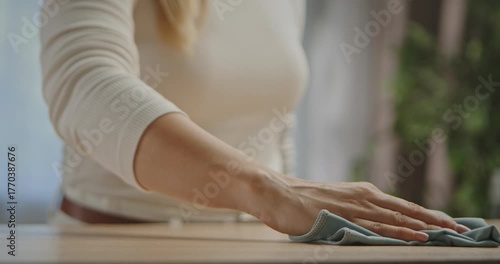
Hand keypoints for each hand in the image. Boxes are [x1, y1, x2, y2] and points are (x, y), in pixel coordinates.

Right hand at [251, 170, 469, 241]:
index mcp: (362, 192)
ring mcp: (355, 207)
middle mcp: (364, 197)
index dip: (425, 213)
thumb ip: (352, 212)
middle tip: (461, 227)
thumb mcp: (333, 203)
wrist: (277, 192)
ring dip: (426, 225)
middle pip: (407, 209)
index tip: (447, 222)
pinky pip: (379, 226)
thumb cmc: (301, 200)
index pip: (400, 205)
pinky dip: (402, 231)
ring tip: (450, 232)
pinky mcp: (345, 218)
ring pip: (398, 217)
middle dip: (435, 219)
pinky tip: (418, 235)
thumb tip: (366, 224)